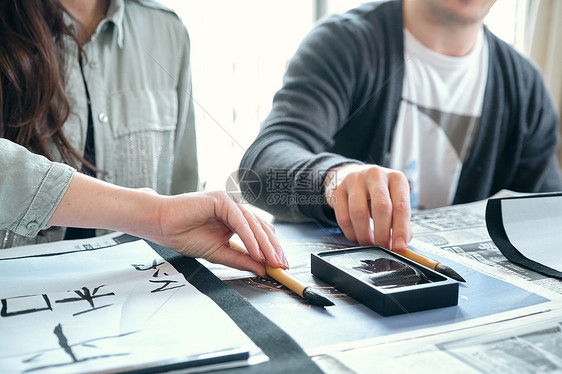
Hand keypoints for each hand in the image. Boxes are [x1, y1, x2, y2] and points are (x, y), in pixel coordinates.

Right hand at [148, 191, 287, 277]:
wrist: (161, 225)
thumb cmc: (184, 235)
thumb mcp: (219, 253)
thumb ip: (240, 259)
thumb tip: (262, 269)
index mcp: (235, 219)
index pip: (259, 233)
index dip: (271, 249)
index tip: (279, 266)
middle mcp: (235, 208)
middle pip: (261, 228)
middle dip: (273, 248)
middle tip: (281, 266)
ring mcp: (229, 202)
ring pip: (253, 224)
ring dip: (264, 245)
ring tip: (271, 261)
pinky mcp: (222, 200)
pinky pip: (240, 221)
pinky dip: (250, 238)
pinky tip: (256, 252)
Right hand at [324, 164, 412, 248]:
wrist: (350, 174)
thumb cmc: (376, 192)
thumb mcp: (394, 200)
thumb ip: (401, 221)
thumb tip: (400, 244)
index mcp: (396, 178)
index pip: (401, 205)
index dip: (401, 229)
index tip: (399, 246)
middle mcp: (375, 174)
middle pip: (381, 208)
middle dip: (382, 234)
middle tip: (383, 248)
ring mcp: (354, 180)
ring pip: (359, 213)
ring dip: (364, 235)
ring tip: (368, 244)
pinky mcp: (337, 190)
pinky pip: (343, 217)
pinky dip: (350, 233)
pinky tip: (356, 236)